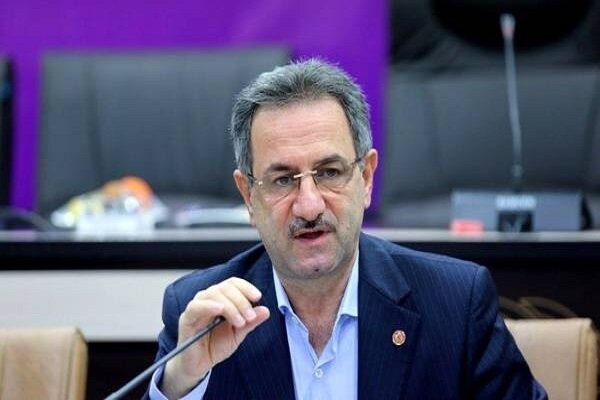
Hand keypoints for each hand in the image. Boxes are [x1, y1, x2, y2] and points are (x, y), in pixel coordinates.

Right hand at [161, 277, 269, 397]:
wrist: (200, 365)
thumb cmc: (216, 345)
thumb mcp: (238, 333)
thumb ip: (251, 322)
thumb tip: (266, 310)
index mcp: (221, 299)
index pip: (233, 284)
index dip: (246, 287)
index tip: (257, 297)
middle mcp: (208, 299)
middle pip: (225, 288)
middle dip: (241, 301)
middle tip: (250, 317)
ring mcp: (197, 307)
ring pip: (214, 294)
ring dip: (230, 306)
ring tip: (240, 321)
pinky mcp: (187, 319)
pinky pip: (196, 306)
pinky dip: (209, 305)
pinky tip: (220, 309)